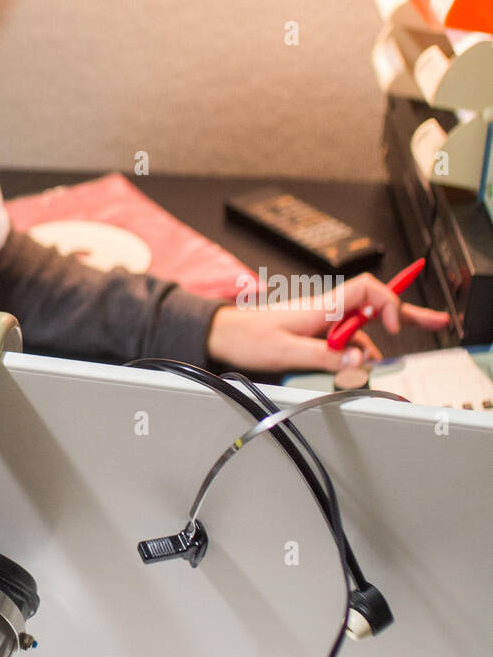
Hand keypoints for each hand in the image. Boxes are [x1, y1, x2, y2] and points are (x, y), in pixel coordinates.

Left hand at [205, 272, 449, 372]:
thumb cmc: (246, 337)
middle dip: (404, 314)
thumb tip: (358, 359)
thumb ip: (324, 355)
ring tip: (383, 362)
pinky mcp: (312, 335)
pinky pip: (342, 342)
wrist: (220, 336)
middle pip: (372, 307)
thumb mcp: (286, 351)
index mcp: (322, 307)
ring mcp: (320, 323)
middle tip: (436, 320)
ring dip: (372, 344)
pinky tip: (356, 365)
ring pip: (358, 330)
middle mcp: (325, 311)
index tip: (396, 324)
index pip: (368, 291)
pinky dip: (353, 352)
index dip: (388, 302)